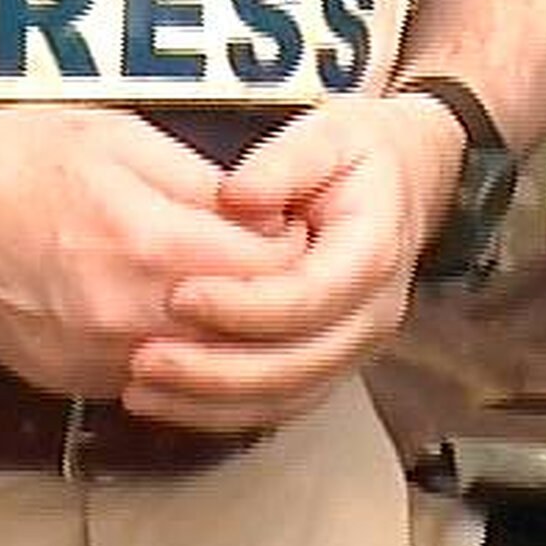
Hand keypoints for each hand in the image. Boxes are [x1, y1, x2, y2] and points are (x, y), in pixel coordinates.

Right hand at [0, 104, 305, 400]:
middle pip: (246, 330)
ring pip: (202, 365)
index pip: (276, 273)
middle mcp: (127, 318)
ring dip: (222, 330)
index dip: (294, 245)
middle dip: (268, 295)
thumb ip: (210, 189)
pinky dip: (172, 351)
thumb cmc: (22, 157)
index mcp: (153, 246)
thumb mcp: (131, 143)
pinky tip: (164, 308)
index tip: (289, 222)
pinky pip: (149, 377)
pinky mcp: (68, 382)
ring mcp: (94, 360)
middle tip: (265, 254)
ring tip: (216, 279)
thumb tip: (274, 218)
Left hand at [118, 92, 460, 432]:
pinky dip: (220, 411)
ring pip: (286, 398)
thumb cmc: (358, 157)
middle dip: (217, 370)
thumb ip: (284, 161)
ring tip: (143, 386)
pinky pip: (278, 406)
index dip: (244, 305)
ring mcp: (354, 346)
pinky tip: (167, 399)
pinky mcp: (329, 365)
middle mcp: (372, 313)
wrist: (402, 182)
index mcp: (374, 252)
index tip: (180, 294)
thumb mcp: (329, 134)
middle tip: (146, 357)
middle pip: (298, 365)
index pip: (311, 296)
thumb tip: (236, 195)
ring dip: (211, 402)